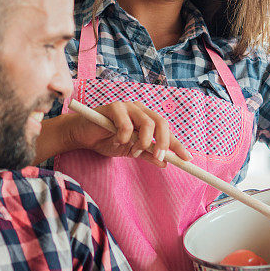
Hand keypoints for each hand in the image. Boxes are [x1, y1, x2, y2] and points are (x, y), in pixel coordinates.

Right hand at [67, 101, 191, 166]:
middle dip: (164, 143)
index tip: (187, 159)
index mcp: (146, 119)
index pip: (166, 130)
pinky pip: (126, 124)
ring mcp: (128, 107)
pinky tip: (117, 140)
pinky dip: (124, 137)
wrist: (82, 135)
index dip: (177, 144)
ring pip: (147, 123)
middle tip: (160, 157)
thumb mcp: (130, 151)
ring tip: (133, 150)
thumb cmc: (106, 139)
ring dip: (143, 142)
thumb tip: (165, 163)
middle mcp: (140, 110)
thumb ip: (147, 155)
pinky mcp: (113, 107)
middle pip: (161, 122)